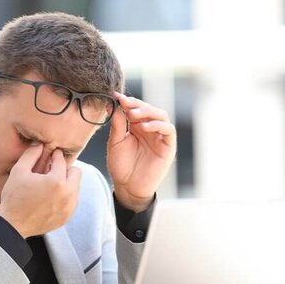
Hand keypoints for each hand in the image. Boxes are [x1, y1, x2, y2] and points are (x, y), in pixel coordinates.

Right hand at [0, 144, 81, 237]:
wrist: (13, 226)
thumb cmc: (14, 198)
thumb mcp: (19, 172)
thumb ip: (31, 154)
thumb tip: (39, 144)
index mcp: (57, 181)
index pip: (61, 161)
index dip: (55, 156)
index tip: (51, 155)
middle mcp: (68, 195)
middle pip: (76, 172)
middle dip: (65, 169)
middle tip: (51, 171)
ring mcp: (69, 207)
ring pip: (76, 187)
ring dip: (66, 183)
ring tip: (50, 185)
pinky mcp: (67, 216)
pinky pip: (72, 201)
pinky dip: (65, 196)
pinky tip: (50, 197)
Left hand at [107, 93, 176, 211]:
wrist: (128, 187)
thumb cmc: (121, 166)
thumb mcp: (115, 143)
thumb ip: (118, 125)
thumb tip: (116, 104)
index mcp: (137, 126)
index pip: (136, 108)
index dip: (128, 101)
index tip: (116, 96)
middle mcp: (150, 129)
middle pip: (149, 109)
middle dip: (138, 105)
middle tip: (126, 104)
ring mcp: (160, 137)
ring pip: (161, 116)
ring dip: (148, 112)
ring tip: (133, 115)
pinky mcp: (168, 146)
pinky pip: (168, 130)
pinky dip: (158, 125)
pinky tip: (145, 127)